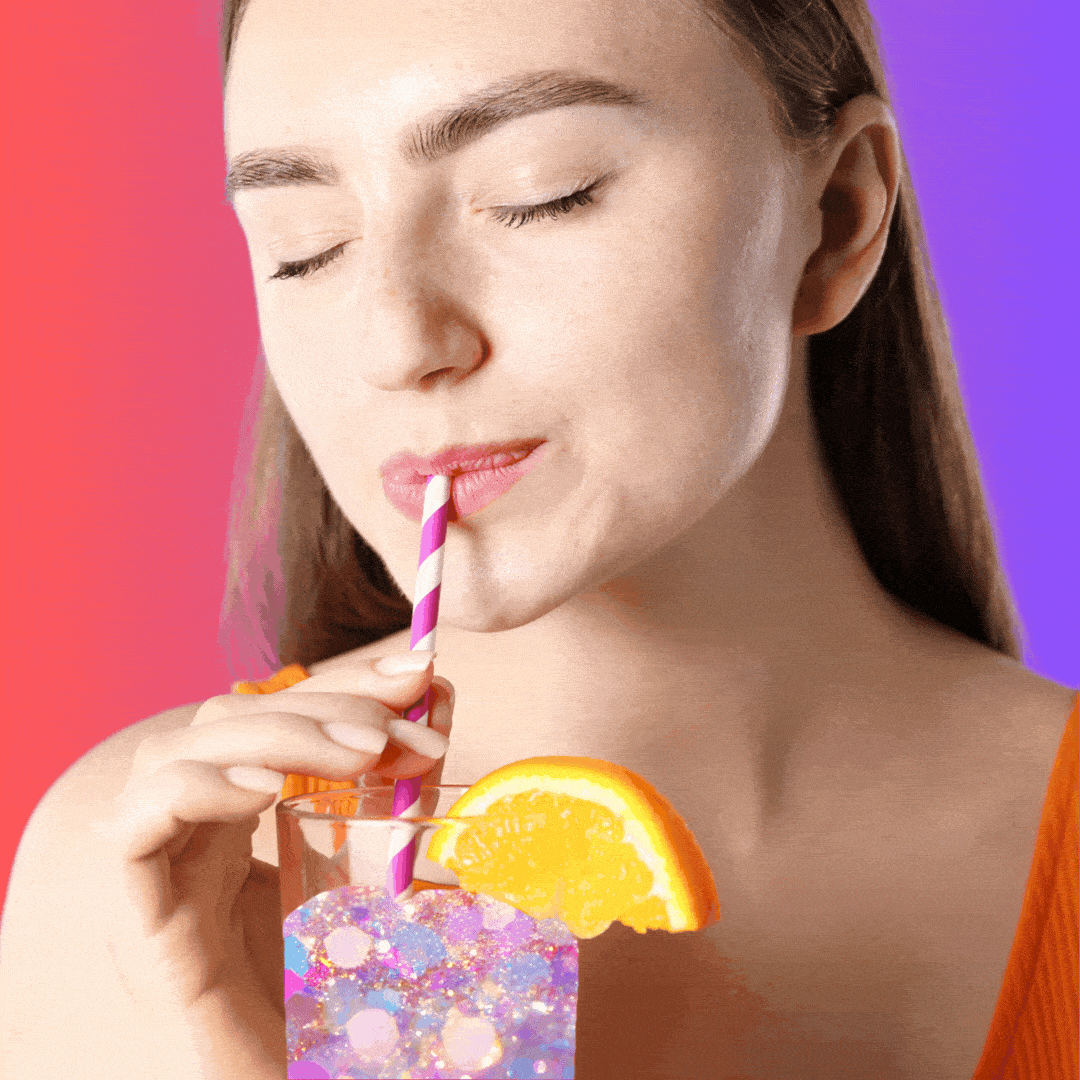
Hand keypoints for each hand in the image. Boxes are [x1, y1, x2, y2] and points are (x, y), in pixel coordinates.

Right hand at [92, 652, 452, 1068]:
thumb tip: (437, 699)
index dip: (345, 682)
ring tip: (363, 755)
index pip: (278, 713)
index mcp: (252, 819)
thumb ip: (408, 793)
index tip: (420, 673)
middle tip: (406, 729)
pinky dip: (193, 790)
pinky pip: (135, 832)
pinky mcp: (150, 928)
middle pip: (230, 719)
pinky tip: (263, 792)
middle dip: (326, 705)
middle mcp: (202, 836)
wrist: (323, 1079)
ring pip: (176, 753)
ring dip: (276, 733)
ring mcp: (171, 877)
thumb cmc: (367, 992)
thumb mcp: (399, 868)